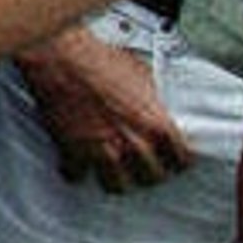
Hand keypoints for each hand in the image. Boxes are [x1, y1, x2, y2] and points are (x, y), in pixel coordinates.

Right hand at [14, 25, 192, 192]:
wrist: (61, 56)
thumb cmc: (98, 58)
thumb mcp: (141, 73)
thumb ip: (152, 99)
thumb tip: (156, 105)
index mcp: (156, 123)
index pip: (181, 160)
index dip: (174, 161)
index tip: (167, 160)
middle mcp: (135, 143)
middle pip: (151, 178)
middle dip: (144, 173)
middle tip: (136, 167)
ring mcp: (104, 150)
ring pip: (117, 187)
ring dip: (113, 179)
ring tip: (107, 172)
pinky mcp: (74, 151)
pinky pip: (76, 176)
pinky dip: (74, 172)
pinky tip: (73, 164)